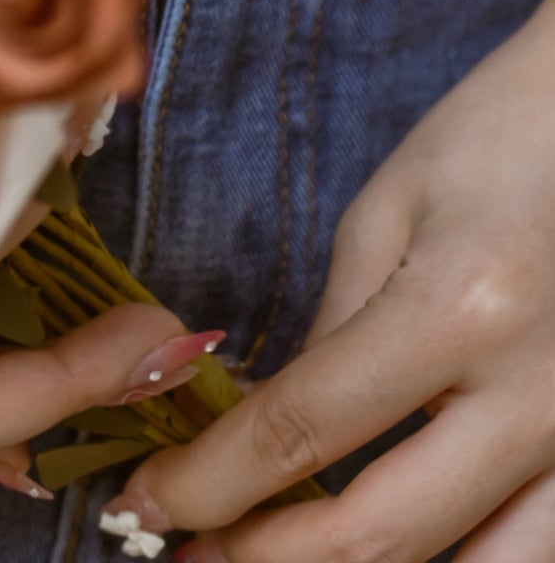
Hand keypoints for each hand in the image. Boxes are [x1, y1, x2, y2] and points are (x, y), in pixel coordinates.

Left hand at [100, 0, 554, 560]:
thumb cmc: (492, 142)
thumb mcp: (389, 213)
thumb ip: (335, 332)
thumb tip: (277, 435)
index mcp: (460, 310)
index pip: (308, 428)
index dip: (213, 480)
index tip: (146, 500)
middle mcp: (535, 398)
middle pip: (383, 536)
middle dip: (262, 556)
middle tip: (188, 552)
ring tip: (276, 560)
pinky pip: (534, 553)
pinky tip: (391, 554)